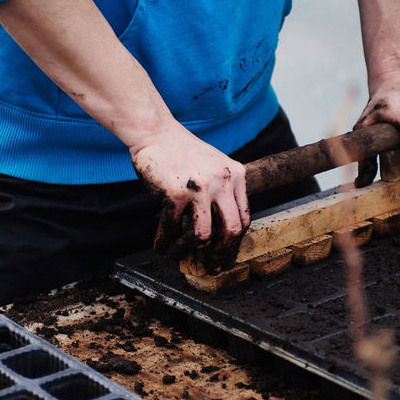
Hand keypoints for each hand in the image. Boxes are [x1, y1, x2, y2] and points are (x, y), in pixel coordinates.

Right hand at [130, 123, 249, 262]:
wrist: (156, 133)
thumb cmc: (182, 152)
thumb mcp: (215, 165)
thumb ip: (224, 190)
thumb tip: (223, 230)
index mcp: (237, 175)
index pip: (243, 218)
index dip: (234, 242)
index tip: (224, 255)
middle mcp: (223, 181)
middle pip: (231, 230)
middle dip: (220, 254)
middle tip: (209, 266)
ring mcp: (200, 187)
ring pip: (204, 235)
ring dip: (188, 250)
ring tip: (177, 255)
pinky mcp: (176, 193)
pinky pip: (172, 227)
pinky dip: (165, 242)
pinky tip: (160, 246)